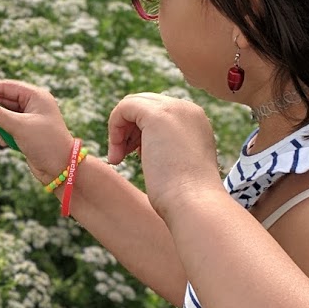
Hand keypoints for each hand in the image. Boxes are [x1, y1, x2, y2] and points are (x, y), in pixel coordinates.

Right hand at [0, 80, 74, 182]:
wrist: (61, 169)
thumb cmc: (46, 143)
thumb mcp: (19, 126)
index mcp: (35, 96)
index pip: (6, 86)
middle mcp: (33, 104)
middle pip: (3, 100)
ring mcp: (29, 118)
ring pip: (3, 115)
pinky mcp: (26, 132)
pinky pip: (7, 127)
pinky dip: (2, 133)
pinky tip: (3, 142)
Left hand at [106, 93, 222, 218]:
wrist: (194, 203)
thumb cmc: (184, 197)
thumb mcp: (178, 165)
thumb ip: (166, 148)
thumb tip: (143, 145)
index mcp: (195, 120)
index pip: (158, 111)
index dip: (139, 131)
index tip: (135, 156)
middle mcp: (187, 109)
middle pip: (143, 103)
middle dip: (127, 129)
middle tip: (122, 156)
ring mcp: (174, 108)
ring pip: (132, 104)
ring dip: (119, 131)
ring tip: (118, 159)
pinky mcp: (157, 114)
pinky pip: (124, 107)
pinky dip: (113, 128)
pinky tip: (116, 155)